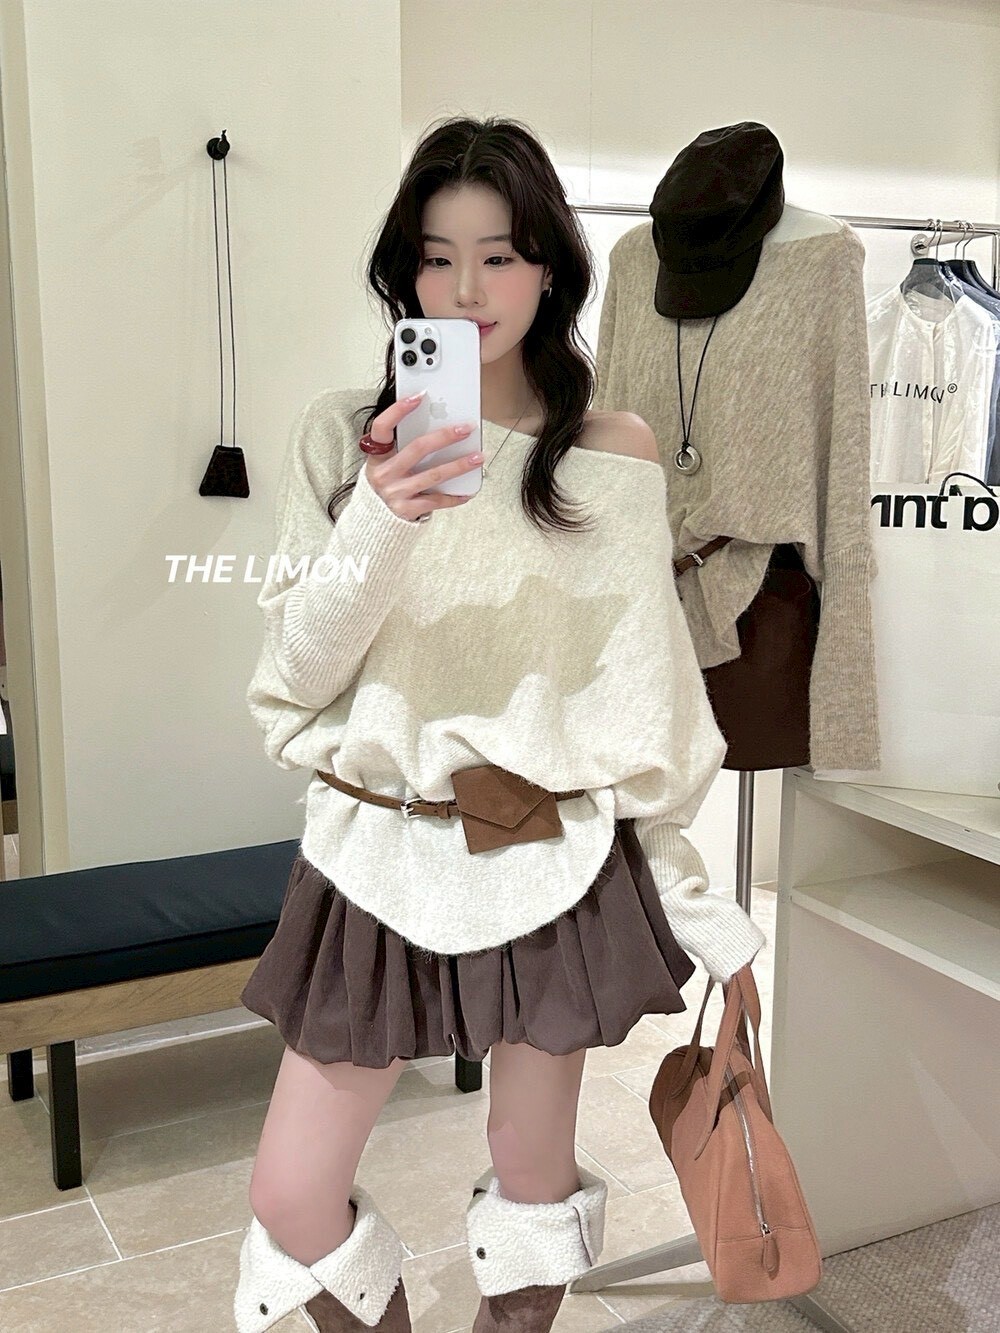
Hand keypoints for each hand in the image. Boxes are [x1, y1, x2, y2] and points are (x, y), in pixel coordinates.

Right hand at [364, 394, 480, 522]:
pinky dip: (454, 496)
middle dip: (445, 437)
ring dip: (459, 465)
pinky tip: (468, 491)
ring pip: (433, 474)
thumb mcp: (387, 462)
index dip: (398, 410)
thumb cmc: (388, 483)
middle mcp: (384, 473)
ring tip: (478, 457)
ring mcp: (395, 492)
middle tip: (466, 429)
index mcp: (377, 456)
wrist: (376, 519)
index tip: (419, 397)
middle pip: (417, 449)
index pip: (382, 427)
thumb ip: (405, 446)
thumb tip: (440, 427)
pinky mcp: (406, 509)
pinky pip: (436, 500)